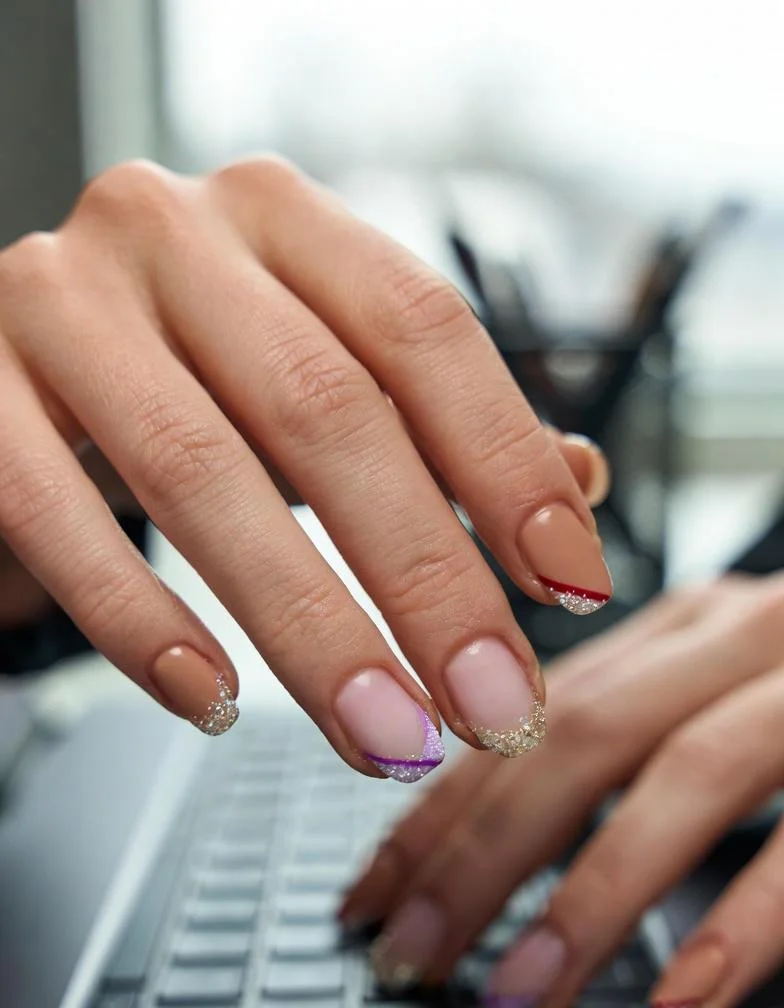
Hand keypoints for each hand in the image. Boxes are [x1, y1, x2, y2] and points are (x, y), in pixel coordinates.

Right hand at [0, 156, 610, 768]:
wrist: (25, 348)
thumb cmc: (197, 361)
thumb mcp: (321, 362)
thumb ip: (441, 419)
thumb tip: (575, 486)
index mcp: (283, 218)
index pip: (422, 329)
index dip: (506, 459)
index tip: (568, 585)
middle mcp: (173, 235)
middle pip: (326, 410)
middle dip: (425, 577)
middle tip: (490, 701)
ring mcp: (60, 302)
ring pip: (201, 474)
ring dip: (309, 628)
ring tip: (384, 731)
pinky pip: (52, 512)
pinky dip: (139, 620)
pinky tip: (211, 699)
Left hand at [342, 574, 783, 1005]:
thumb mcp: (707, 684)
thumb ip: (624, 728)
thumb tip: (496, 831)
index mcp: (675, 624)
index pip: (522, 708)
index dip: (439, 801)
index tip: (371, 888)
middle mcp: (737, 634)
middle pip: (578, 735)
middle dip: (477, 853)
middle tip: (404, 951)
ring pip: (683, 776)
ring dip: (589, 898)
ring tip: (509, 997)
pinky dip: (742, 924)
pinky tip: (684, 1004)